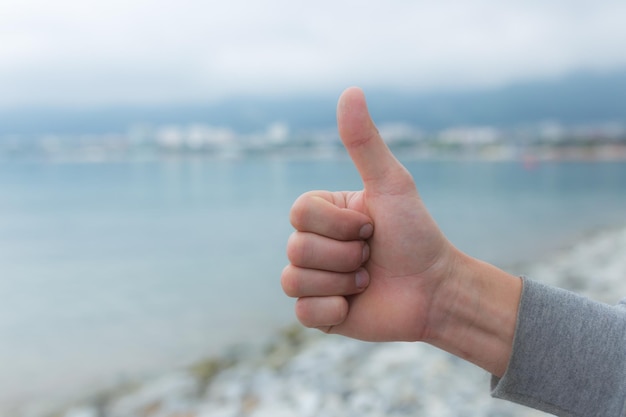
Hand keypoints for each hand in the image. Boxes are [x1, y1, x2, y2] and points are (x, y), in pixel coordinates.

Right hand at [281, 87, 458, 341]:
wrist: (436, 290)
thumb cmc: (415, 235)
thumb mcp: (392, 184)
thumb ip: (365, 143)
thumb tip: (350, 90)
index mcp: (322, 214)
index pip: (298, 213)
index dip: (338, 223)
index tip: (371, 226)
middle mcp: (312, 243)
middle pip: (296, 247)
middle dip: (345, 254)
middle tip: (372, 256)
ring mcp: (313, 279)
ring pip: (294, 280)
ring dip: (342, 281)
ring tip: (367, 279)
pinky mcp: (317, 313)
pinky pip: (302, 312)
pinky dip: (333, 310)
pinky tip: (355, 305)